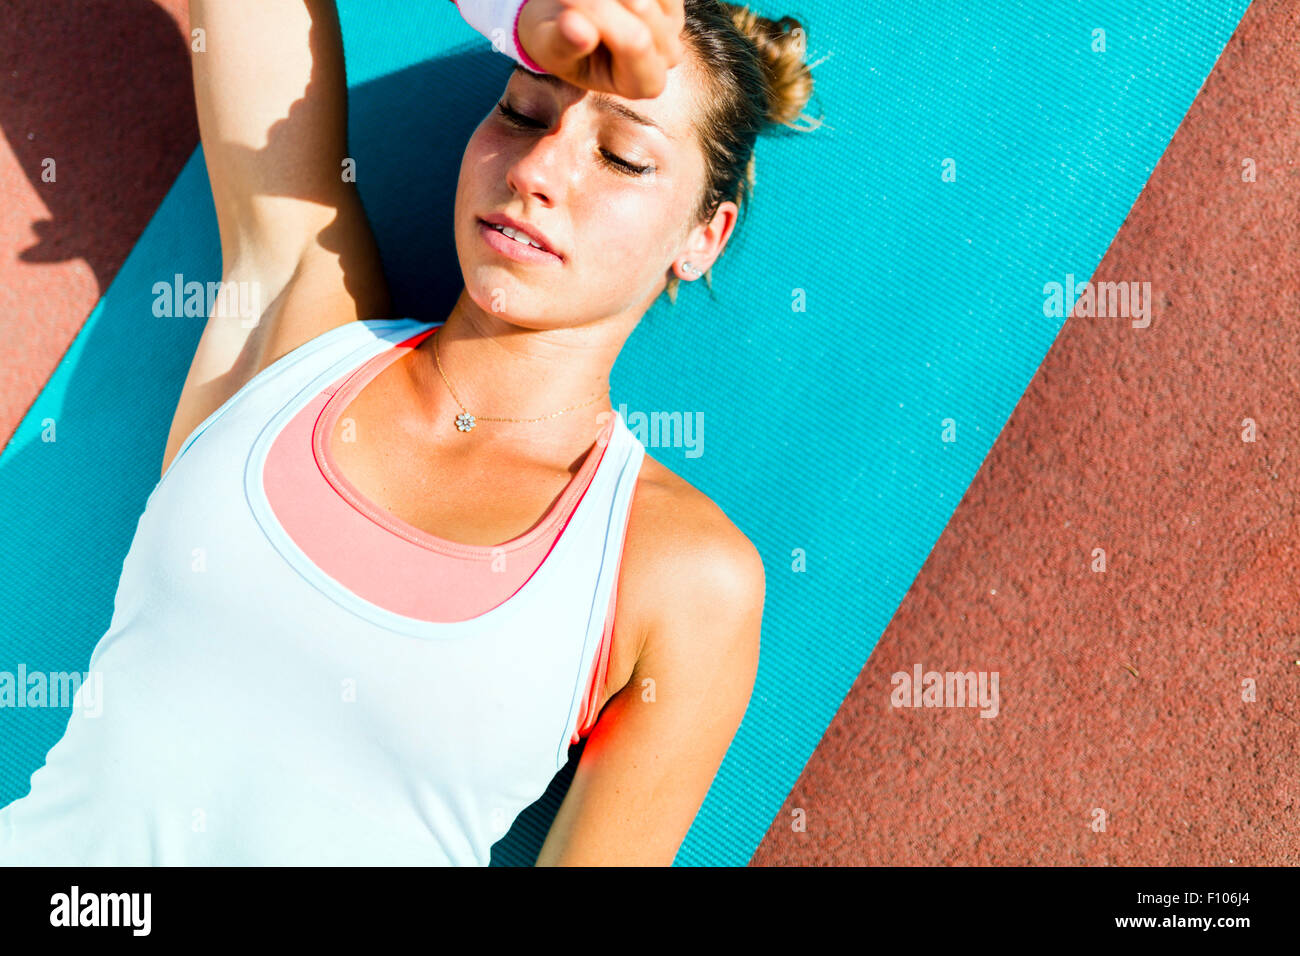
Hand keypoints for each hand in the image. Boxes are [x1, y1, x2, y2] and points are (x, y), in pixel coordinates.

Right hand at [517, 0, 686, 98]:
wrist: (564, 18)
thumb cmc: (558, 40)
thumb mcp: (549, 48)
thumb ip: (564, 44)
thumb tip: (578, 30)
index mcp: (639, 84)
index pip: (635, 42)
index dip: (600, 14)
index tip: (567, 6)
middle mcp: (666, 56)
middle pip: (642, 7)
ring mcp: (674, 25)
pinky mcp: (672, 1)